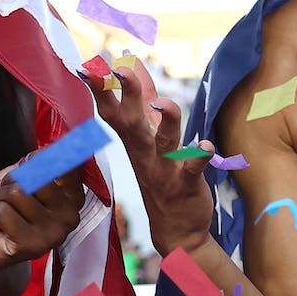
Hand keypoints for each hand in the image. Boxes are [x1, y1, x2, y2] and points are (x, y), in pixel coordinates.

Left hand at [0, 161, 87, 274]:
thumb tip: (53, 147)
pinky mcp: (34, 247)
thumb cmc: (3, 206)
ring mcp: (54, 234)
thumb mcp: (21, 176)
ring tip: (1, 212)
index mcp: (72, 197)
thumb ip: (39, 163)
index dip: (38, 159)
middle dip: (11, 181)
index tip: (27, 166)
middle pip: (37, 175)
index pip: (67, 162)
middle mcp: (70, 216)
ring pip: (18, 192)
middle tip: (8, 196)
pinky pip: (4, 211)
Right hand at [90, 58, 214, 255]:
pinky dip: (198, 156)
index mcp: (134, 142)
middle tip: (120, 69)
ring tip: (164, 103)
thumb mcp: (148, 138)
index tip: (91, 65)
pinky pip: (192, 169)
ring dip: (166, 121)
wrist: (176, 231)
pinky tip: (205, 145)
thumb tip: (131, 65)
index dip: (102, 89)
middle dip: (127, 95)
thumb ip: (142, 101)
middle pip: (131, 122)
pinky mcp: (186, 184)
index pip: (113, 112)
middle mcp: (145, 154)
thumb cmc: (161, 175)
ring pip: (163, 142)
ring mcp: (165, 170)